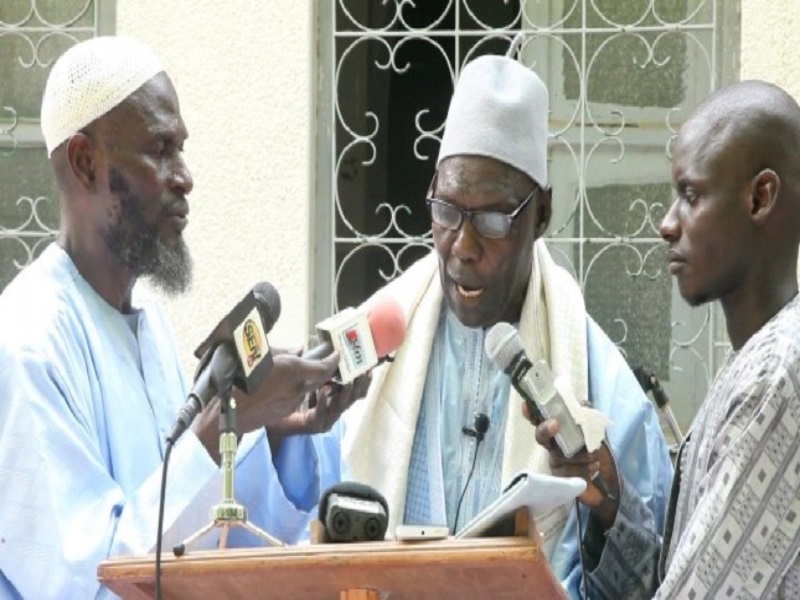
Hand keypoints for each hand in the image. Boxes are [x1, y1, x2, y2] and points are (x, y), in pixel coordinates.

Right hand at [191, 348, 339, 459]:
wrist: (227, 410)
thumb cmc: (239, 378)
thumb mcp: (261, 355)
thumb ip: (284, 351)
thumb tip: (298, 349)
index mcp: (293, 371)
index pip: (324, 367)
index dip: (333, 360)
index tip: (337, 354)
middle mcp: (297, 388)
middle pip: (319, 379)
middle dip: (322, 370)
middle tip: (322, 360)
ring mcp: (292, 403)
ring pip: (306, 389)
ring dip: (306, 381)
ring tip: (294, 372)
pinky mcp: (284, 412)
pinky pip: (295, 399)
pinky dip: (294, 390)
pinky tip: (281, 385)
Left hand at [266, 371, 371, 453]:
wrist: (275, 420)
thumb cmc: (290, 400)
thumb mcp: (307, 380)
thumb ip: (314, 368)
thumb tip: (313, 348)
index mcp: (335, 400)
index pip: (356, 391)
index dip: (364, 381)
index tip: (368, 368)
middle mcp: (333, 411)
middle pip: (353, 399)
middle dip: (359, 385)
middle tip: (361, 372)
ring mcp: (325, 420)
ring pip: (340, 406)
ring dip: (344, 392)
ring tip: (347, 381)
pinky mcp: (313, 426)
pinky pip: (320, 413)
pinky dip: (322, 402)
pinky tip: (322, 391)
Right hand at [524, 403, 620, 529]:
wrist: (608, 479)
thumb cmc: (595, 449)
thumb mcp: (595, 428)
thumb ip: (587, 414)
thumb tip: (582, 403)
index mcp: (558, 430)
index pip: (540, 418)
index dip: (531, 412)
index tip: (526, 404)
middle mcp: (552, 445)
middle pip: (541, 436)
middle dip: (545, 430)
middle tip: (554, 425)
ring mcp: (555, 462)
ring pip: (559, 457)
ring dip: (579, 455)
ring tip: (594, 455)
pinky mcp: (562, 479)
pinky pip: (568, 475)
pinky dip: (584, 470)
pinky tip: (594, 467)